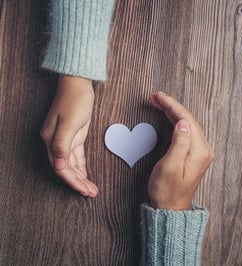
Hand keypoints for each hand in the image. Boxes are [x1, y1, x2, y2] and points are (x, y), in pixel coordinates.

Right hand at [40, 75, 97, 196]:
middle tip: (91, 194)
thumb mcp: (69, 123)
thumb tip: (58, 166)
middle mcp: (55, 142)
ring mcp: (64, 139)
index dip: (72, 181)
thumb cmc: (74, 100)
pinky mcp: (74, 136)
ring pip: (72, 164)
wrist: (78, 83)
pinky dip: (82, 167)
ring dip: (81, 177)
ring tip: (91, 189)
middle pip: (66, 169)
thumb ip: (62, 145)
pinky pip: (77, 157)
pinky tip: (87, 176)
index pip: (61, 168)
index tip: (84, 191)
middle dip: (78, 183)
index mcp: (51, 140)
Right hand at [148, 92, 213, 209]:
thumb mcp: (170, 167)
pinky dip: (175, 121)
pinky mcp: (193, 154)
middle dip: (172, 106)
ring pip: (187, 124)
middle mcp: (203, 149)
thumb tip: (183, 122)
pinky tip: (168, 116)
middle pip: (188, 119)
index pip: (187, 120)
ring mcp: (199, 152)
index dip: (172, 106)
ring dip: (173, 111)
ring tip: (158, 102)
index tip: (158, 96)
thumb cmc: (167, 191)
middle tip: (155, 96)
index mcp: (199, 151)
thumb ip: (179, 143)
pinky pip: (186, 131)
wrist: (171, 209)